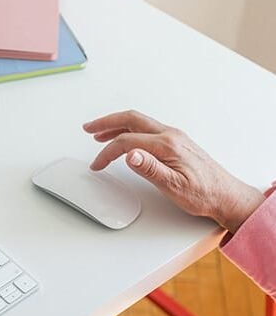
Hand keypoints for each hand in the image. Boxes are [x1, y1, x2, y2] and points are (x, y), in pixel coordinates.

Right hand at [83, 110, 264, 232]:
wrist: (226, 195)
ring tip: (99, 133)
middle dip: (106, 122)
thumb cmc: (203, 194)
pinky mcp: (175, 142)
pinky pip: (146, 129)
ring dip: (116, 125)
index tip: (97, 164)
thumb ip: (151, 169)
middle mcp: (170, 135)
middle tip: (88, 128)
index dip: (107, 152)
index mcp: (167, 145)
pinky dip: (129, 130)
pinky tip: (124, 138)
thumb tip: (130, 154)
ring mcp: (173, 137)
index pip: (127, 141)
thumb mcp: (174, 186)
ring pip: (138, 123)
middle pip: (131, 120)